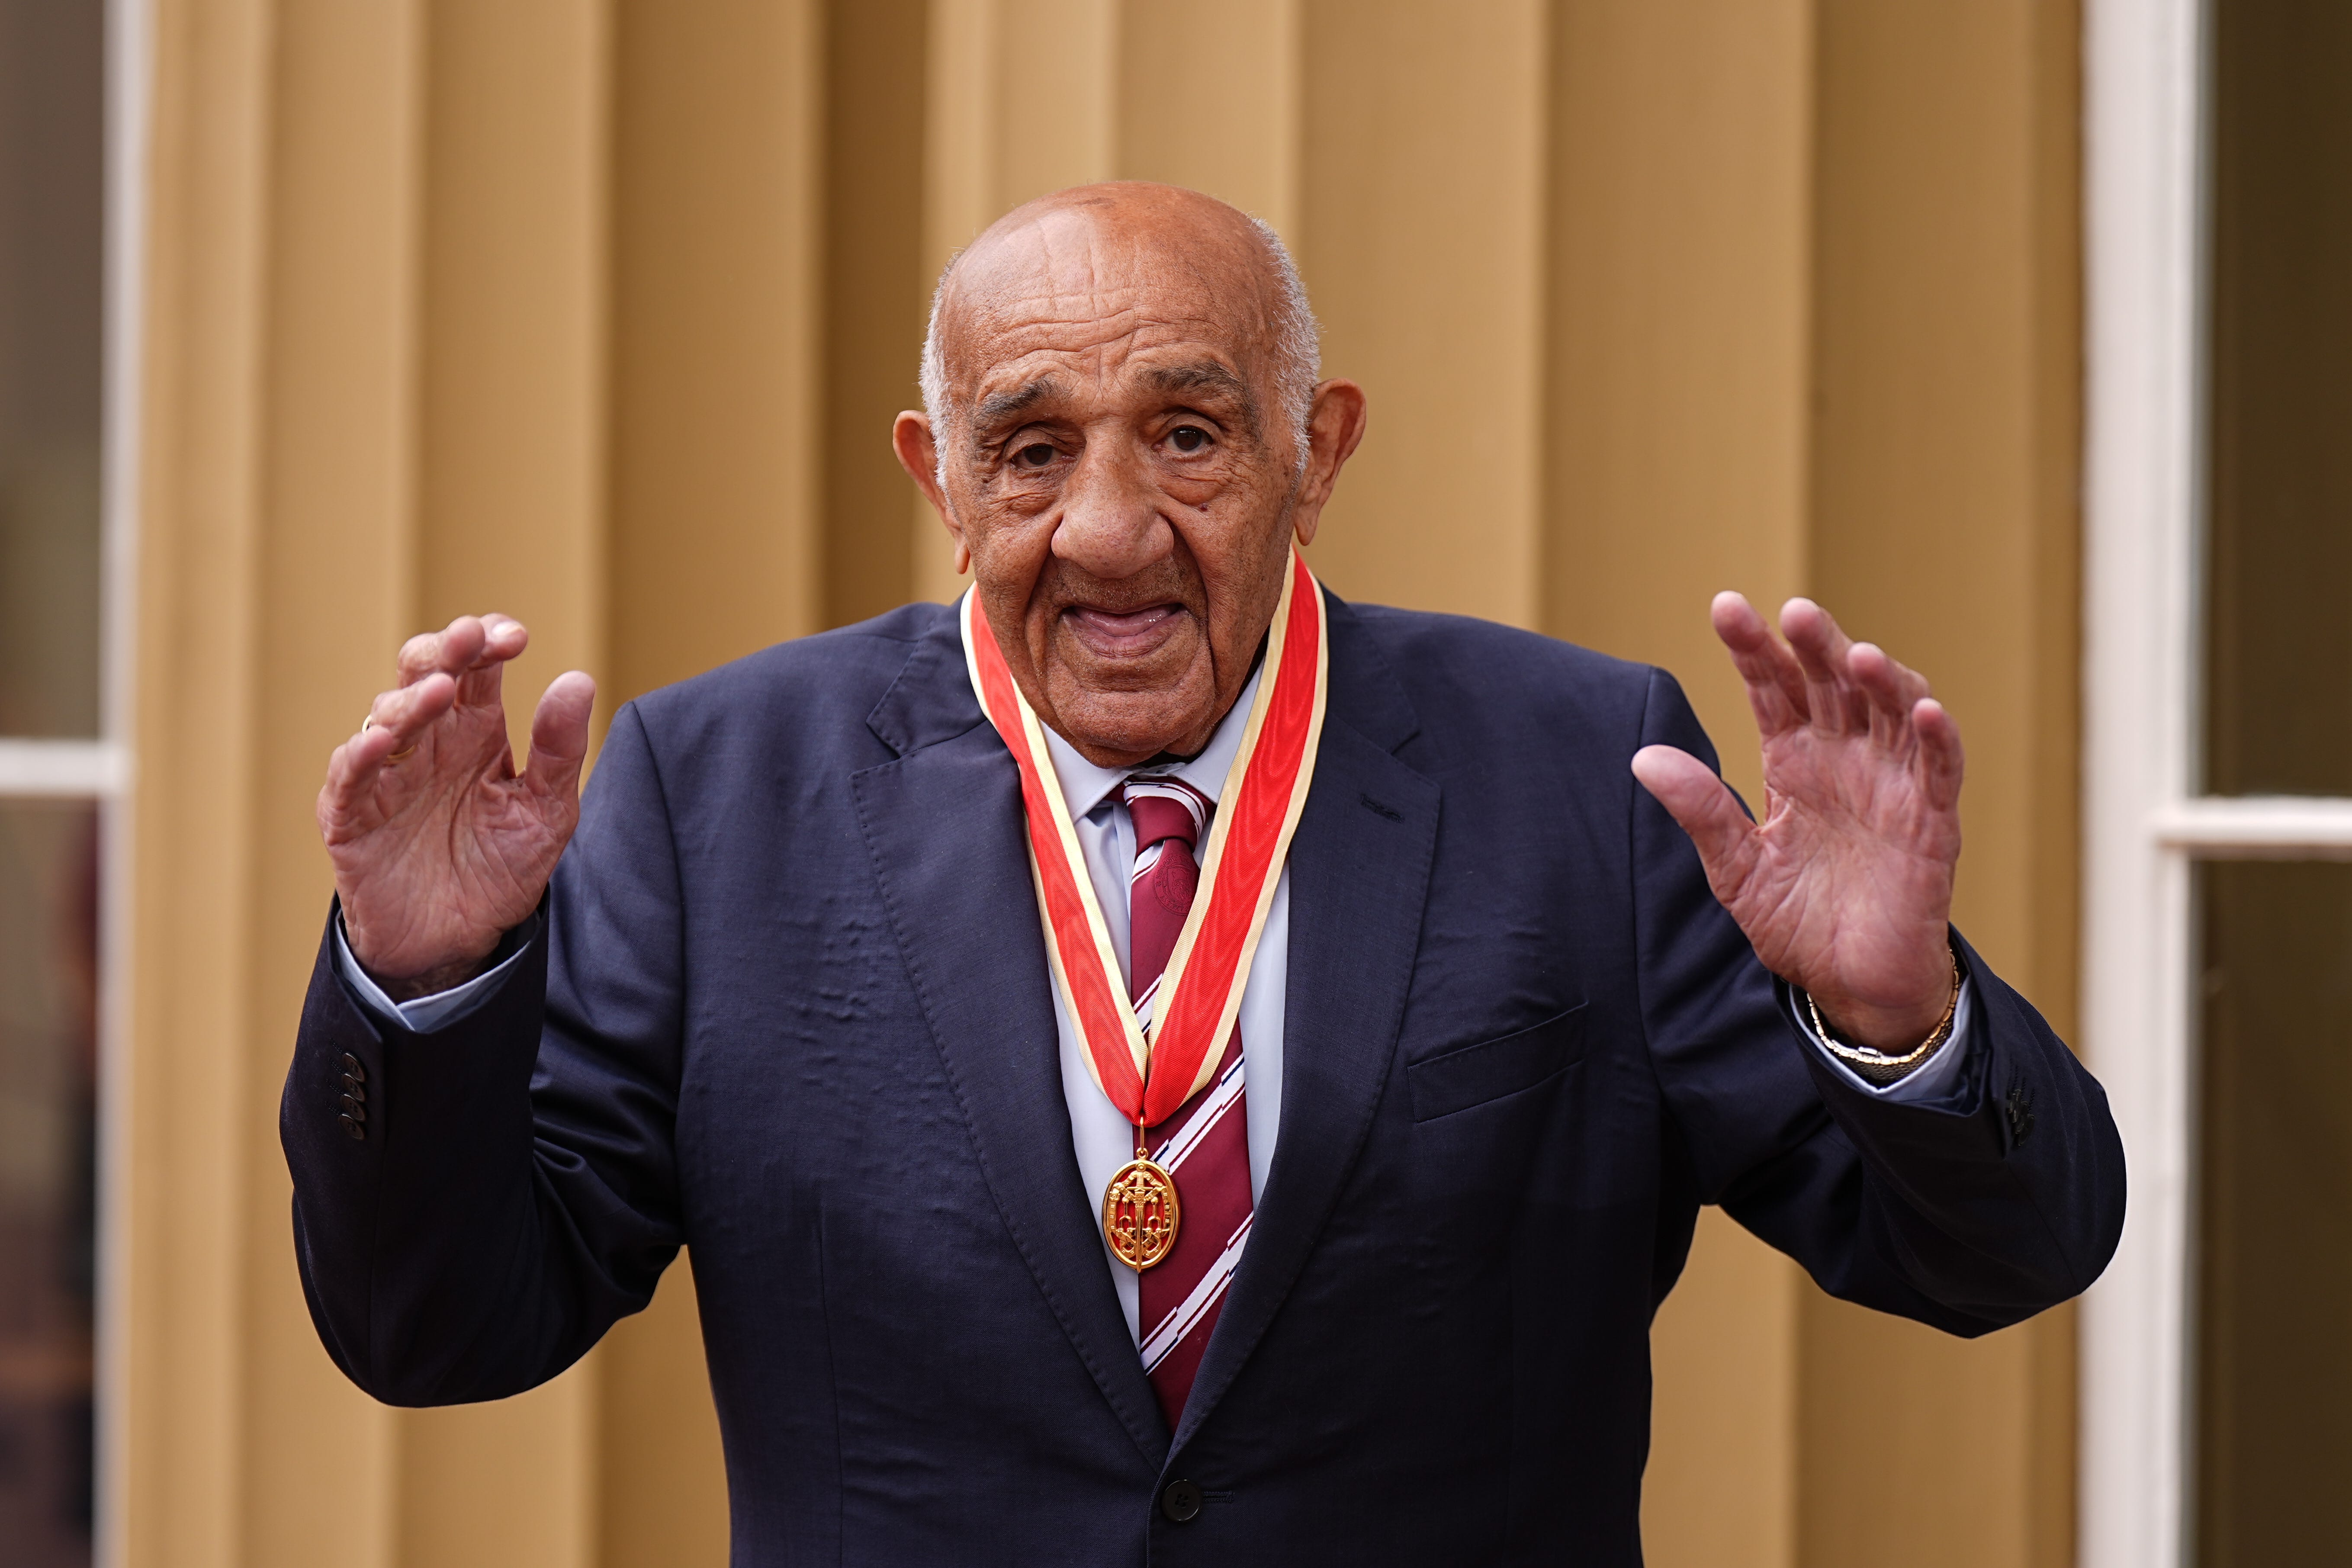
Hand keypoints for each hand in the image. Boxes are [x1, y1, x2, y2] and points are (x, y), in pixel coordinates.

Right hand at [317, 615, 594, 996]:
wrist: (456, 943)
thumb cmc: (499, 869)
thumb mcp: (546, 812)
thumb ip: (560, 752)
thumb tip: (579, 681)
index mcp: (475, 732)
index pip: (477, 668)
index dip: (490, 642)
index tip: (517, 637)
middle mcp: (428, 742)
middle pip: (423, 674)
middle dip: (443, 651)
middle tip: (469, 638)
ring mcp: (386, 775)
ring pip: (385, 717)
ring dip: (410, 701)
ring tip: (439, 691)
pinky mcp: (350, 815)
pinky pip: (348, 776)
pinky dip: (360, 756)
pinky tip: (382, 742)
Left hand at [1631, 594, 1960, 1051]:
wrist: (1850, 986)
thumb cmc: (1798, 921)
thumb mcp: (1735, 867)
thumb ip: (1699, 811)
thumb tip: (1643, 758)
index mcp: (1794, 763)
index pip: (1773, 689)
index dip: (1753, 649)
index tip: (1726, 608)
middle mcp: (1845, 762)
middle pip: (1833, 686)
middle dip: (1816, 647)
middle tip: (1795, 610)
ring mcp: (1892, 788)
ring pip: (1892, 713)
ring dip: (1881, 679)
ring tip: (1856, 653)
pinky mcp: (1931, 825)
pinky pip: (1941, 771)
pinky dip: (1937, 739)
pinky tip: (1924, 709)